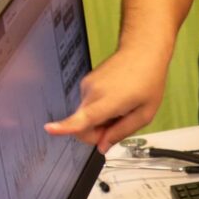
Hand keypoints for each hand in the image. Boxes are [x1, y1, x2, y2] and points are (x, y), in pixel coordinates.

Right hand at [44, 46, 169, 153]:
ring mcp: (86, 86)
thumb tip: (103, 147)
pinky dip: (99, 108)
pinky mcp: (86, 82)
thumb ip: (122, 132)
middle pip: (82, 126)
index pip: (82, 118)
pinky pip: (87, 105)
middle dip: (98, 133)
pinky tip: (115, 98)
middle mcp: (92, 92)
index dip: (64, 127)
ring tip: (121, 105)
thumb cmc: (148, 79)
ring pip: (85, 115)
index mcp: (107, 101)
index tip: (50, 129)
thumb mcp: (144, 113)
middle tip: (119, 124)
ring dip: (101, 118)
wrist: (142, 52)